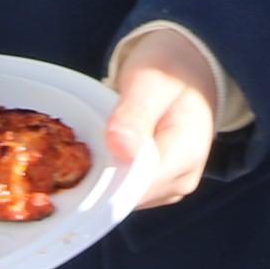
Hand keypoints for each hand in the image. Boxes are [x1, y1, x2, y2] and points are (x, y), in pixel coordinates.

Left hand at [102, 29, 220, 208]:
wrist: (188, 73)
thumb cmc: (169, 72)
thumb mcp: (150, 81)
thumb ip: (135, 114)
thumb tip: (119, 147)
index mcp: (186, 155)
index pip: (136, 185)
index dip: (104, 175)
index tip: (81, 156)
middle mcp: (181, 180)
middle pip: (126, 195)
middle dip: (99, 172)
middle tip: (84, 138)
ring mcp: (169, 187)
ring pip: (120, 196)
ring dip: (101, 172)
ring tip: (97, 137)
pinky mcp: (156, 187)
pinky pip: (123, 190)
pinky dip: (108, 172)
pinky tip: (104, 148)